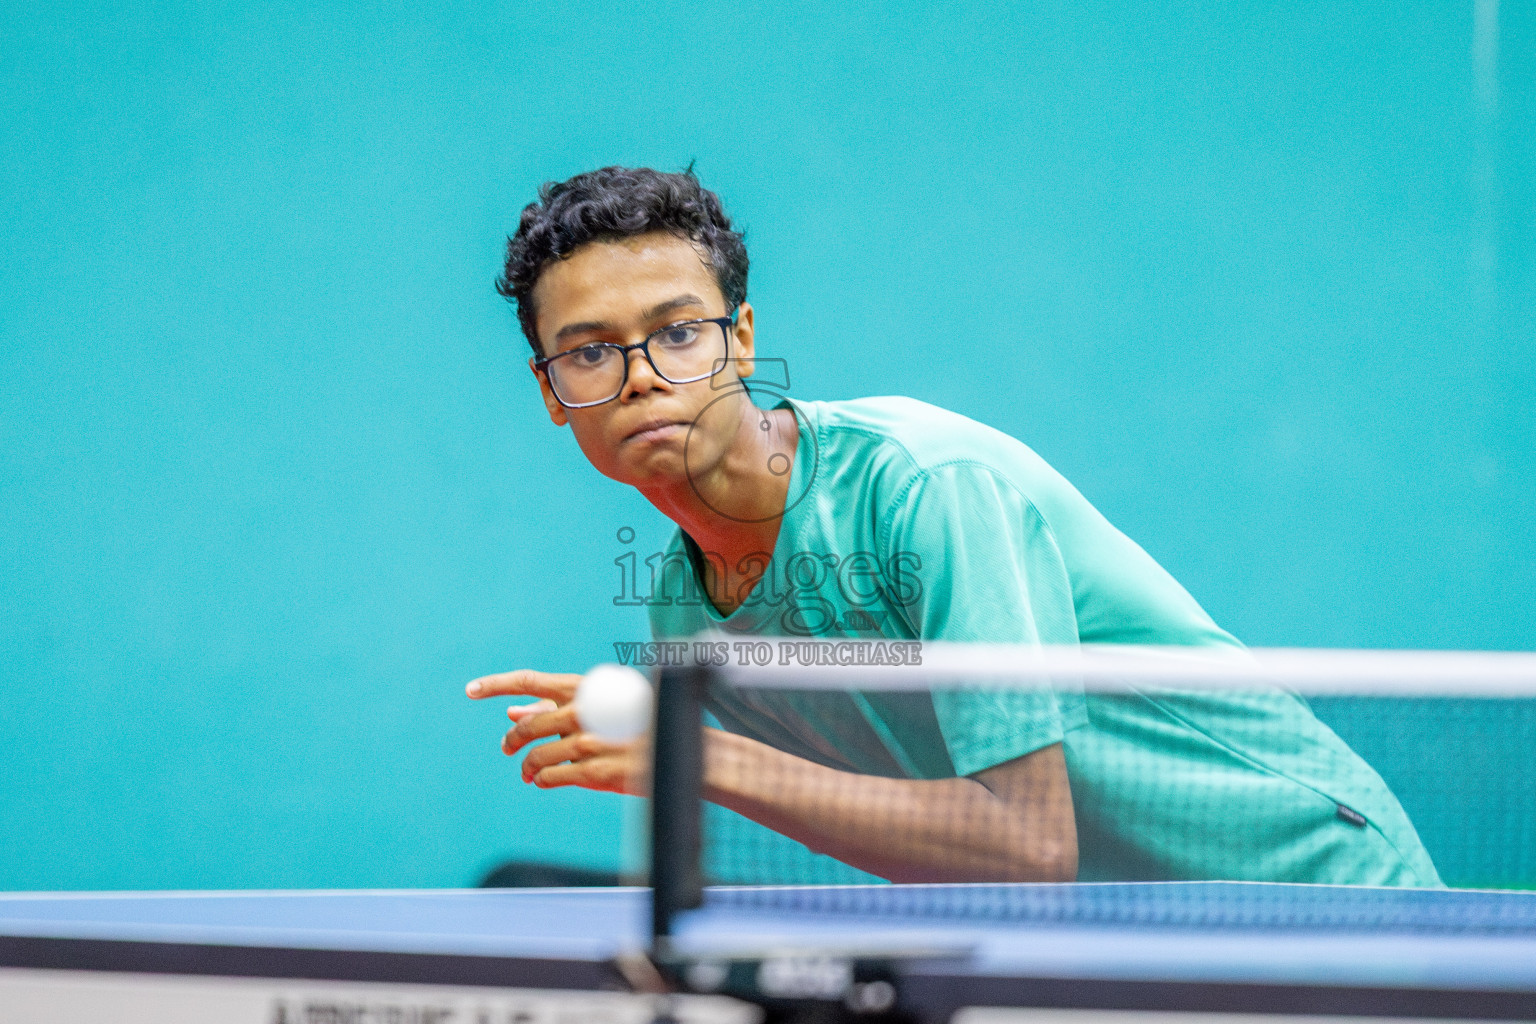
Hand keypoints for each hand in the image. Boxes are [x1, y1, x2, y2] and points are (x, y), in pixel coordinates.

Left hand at [465, 669, 646, 795]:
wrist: (679, 751)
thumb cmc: (636, 726)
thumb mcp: (599, 708)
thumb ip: (556, 709)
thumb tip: (512, 712)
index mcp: (585, 689)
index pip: (530, 681)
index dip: (496, 684)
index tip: (470, 690)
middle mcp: (585, 712)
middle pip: (528, 726)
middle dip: (512, 740)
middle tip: (507, 749)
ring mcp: (590, 742)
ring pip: (537, 756)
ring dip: (526, 766)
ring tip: (527, 773)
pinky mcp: (595, 772)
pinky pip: (551, 777)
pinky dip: (542, 779)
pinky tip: (543, 780)